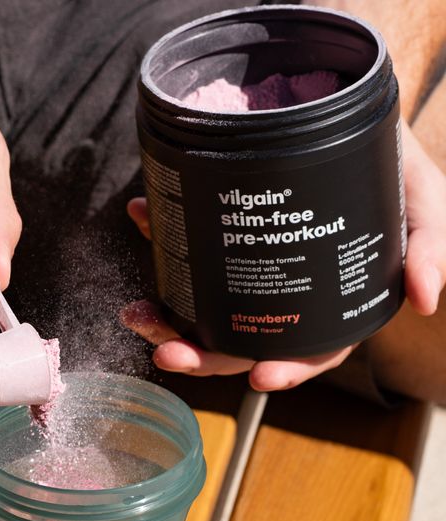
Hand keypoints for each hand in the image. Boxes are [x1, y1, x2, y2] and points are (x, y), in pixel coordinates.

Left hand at [125, 122, 445, 390]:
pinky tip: (141, 217)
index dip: (286, 370)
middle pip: (241, 343)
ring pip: (203, 313)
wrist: (346, 111)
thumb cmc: (388, 165)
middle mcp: (284, 298)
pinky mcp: (223, 239)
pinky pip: (188, 251)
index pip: (310, 351)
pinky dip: (160, 238)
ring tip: (136, 311)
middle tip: (165, 350)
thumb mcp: (419, 200)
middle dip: (200, 355)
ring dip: (164, 318)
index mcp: (330, 306)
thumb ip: (427, 247)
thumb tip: (426, 299)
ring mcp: (249, 271)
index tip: (257, 377)